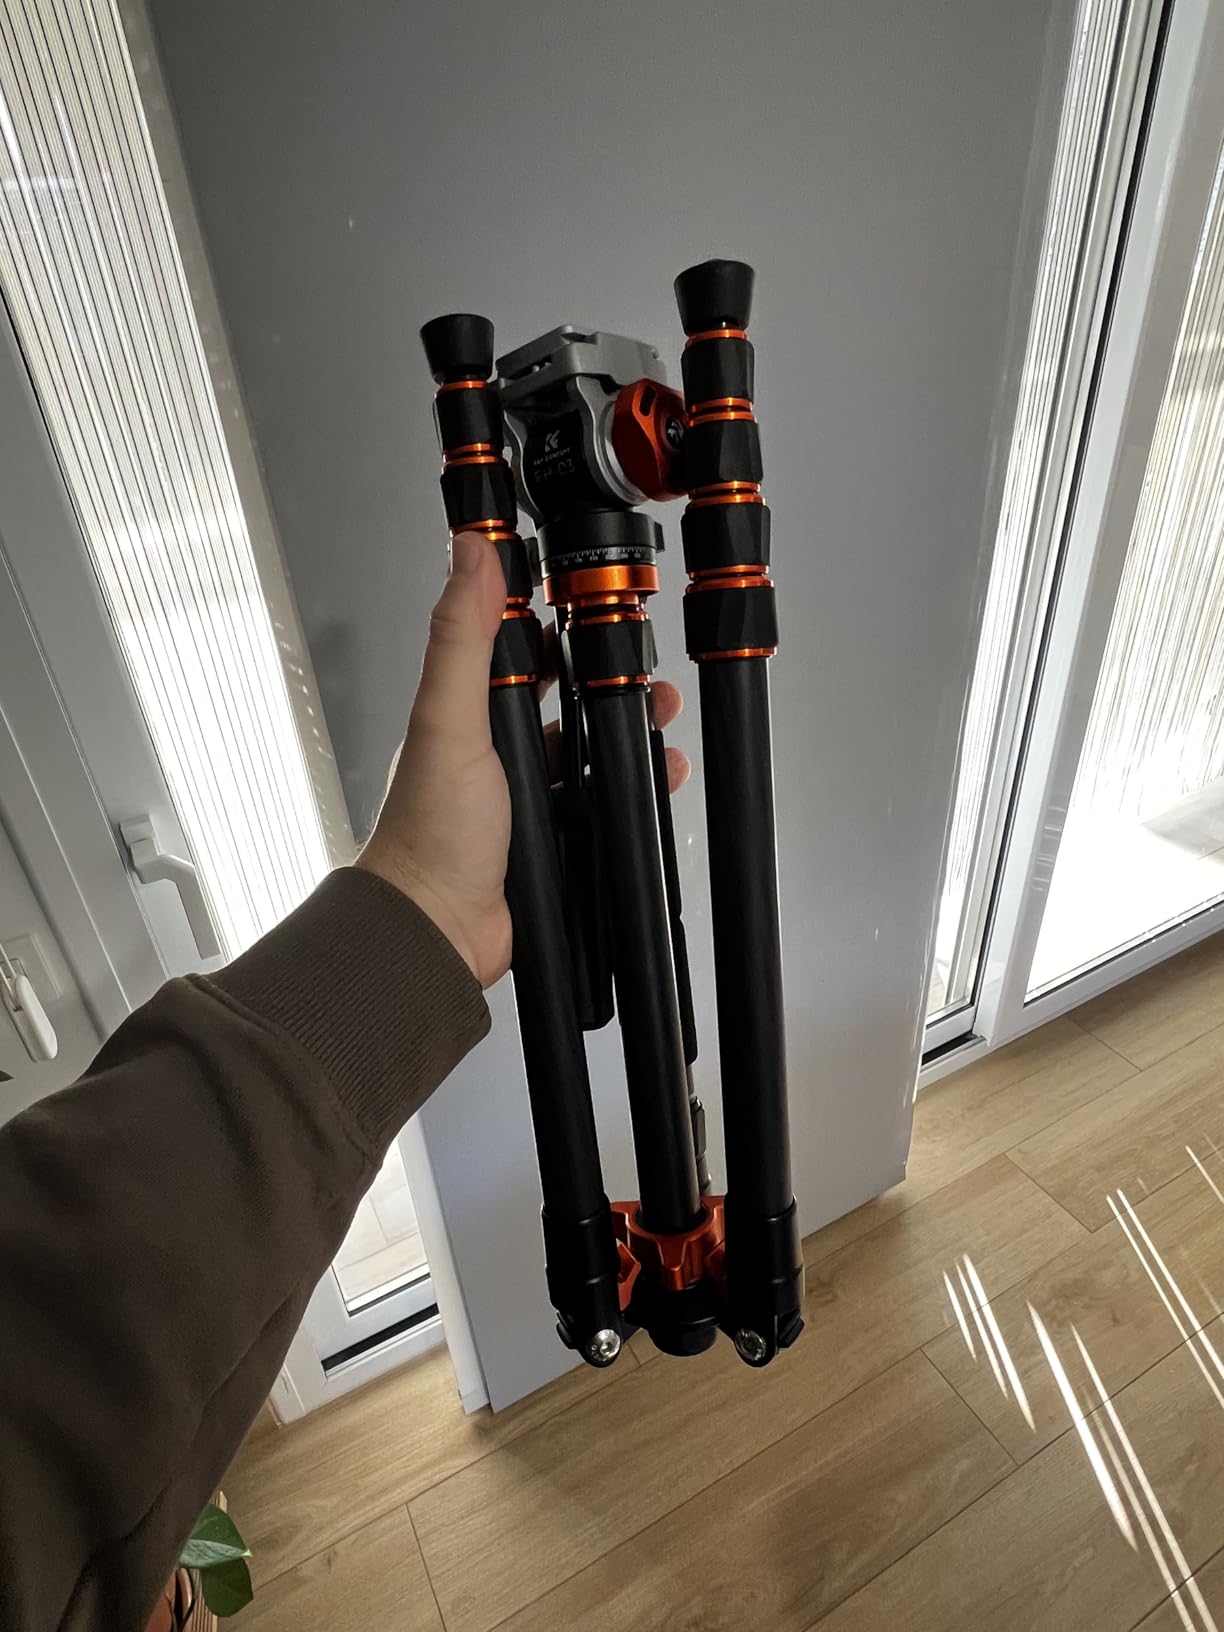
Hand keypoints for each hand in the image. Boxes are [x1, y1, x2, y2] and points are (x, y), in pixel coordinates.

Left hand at [358, 531, 689, 987]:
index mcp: (467, 712)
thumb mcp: (449, 720)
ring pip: (590, 751)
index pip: (519, 649)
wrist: (439, 930)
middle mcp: (495, 749)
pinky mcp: (552, 837)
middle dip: (612, 684)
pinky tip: (656, 784)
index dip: (558, 624)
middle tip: (650, 676)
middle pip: (567, 698)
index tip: (597, 603)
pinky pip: (601, 804)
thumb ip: (461, 637)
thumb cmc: (428, 834)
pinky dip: (632, 792)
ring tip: (663, 724)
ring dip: (630, 737)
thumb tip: (469, 550)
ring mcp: (525, 794)